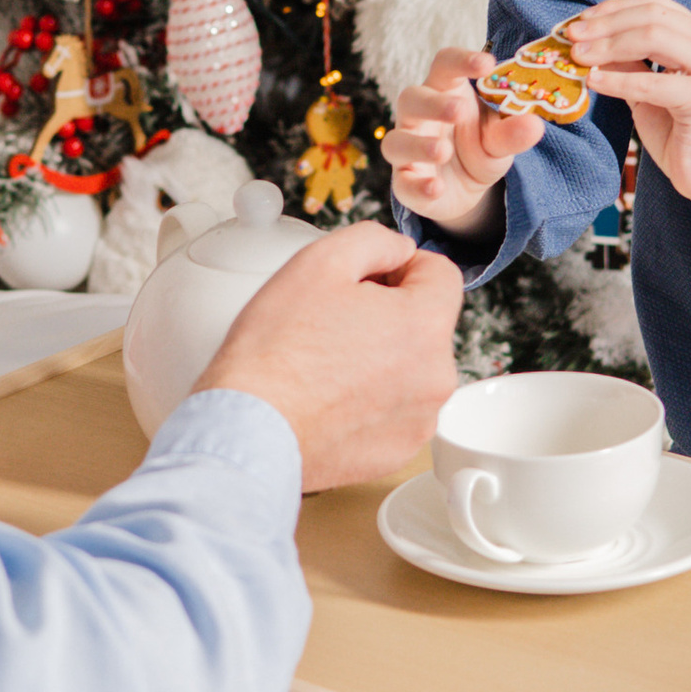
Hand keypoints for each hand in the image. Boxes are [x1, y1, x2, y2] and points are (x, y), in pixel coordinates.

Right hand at [197, 224, 463, 492]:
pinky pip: (395, 409)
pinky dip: (371, 400)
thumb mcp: (320, 261)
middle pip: (426, 323)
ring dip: (382, 357)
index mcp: (425, 325)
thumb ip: (376, 240)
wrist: (249, 427)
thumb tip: (399, 251)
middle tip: (334, 320)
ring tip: (328, 363)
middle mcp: (435, 377)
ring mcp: (419, 420)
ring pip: (411, 368)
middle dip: (390, 313)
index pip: (442, 274)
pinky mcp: (397, 452)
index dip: (401, 265)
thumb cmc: (277, 349)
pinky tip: (330, 396)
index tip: (368, 278)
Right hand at [383, 46, 541, 240]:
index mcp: (445, 91)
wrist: (467, 190)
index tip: (486, 63)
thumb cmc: (479, 147)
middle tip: (459, 110)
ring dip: (419, 145)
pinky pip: (404, 183)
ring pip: (397, 141)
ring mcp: (408, 148)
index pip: (444, 65)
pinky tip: (436, 188)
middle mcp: (419, 116)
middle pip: (411, 97)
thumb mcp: (499, 139)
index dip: (461, 60)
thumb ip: (512, 132)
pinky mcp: (406, 182)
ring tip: (444, 151)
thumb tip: (534, 125)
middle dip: (432, 104)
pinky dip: (417, 186)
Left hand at [567, 0, 690, 264]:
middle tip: (572, 36)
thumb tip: (590, 41)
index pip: (657, 5)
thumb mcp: (649, 93)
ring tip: (578, 57)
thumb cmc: (684, 136)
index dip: (616, 8)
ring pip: (655, 37)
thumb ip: (629, 65)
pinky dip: (619, 80)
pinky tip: (594, 82)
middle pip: (654, 15)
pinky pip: (654, 82)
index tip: (581, 22)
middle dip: (607, 23)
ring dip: (609, 45)